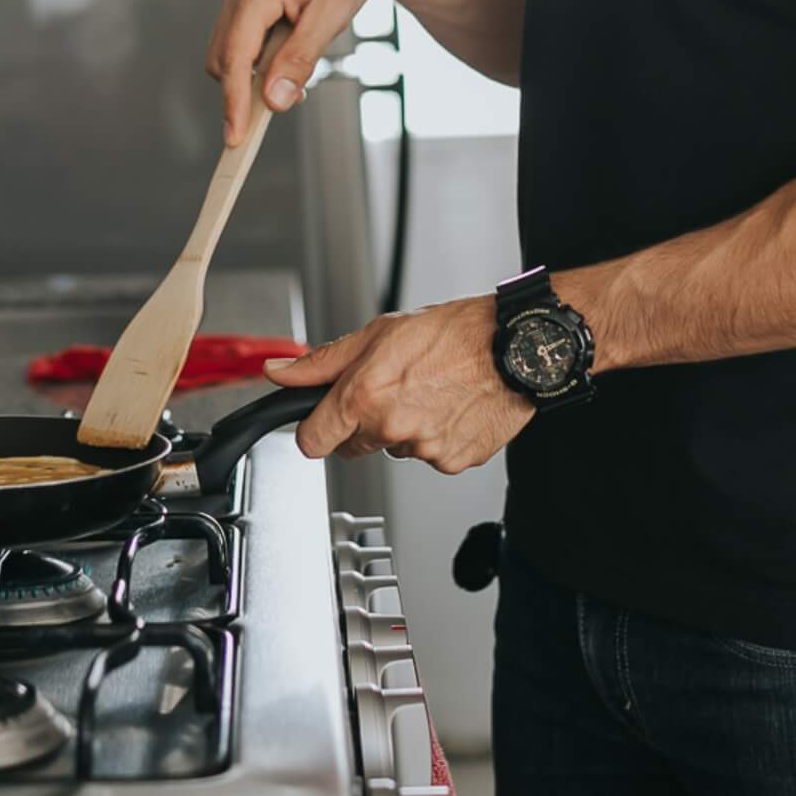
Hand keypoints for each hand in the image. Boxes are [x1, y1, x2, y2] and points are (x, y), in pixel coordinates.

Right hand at [207, 0, 410, 143]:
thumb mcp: (332, 16)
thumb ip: (300, 60)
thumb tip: (274, 99)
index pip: (234, 59)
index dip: (233, 103)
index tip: (235, 137)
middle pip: (224, 56)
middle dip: (244, 88)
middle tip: (285, 102)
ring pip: (231, 44)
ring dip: (254, 69)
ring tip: (296, 72)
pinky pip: (242, 28)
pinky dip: (259, 49)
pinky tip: (290, 49)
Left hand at [264, 296, 534, 473]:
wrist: (515, 348)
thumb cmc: (453, 333)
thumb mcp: (377, 334)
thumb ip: (322, 362)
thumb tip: (279, 372)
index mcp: (364, 396)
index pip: (312, 441)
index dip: (314, 429)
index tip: (322, 421)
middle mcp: (391, 428)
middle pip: (353, 446)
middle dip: (361, 423)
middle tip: (391, 389)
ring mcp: (424, 451)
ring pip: (395, 448)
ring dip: (403, 427)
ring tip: (430, 391)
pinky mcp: (453, 462)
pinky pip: (431, 456)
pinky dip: (436, 436)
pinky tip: (451, 407)